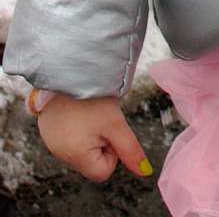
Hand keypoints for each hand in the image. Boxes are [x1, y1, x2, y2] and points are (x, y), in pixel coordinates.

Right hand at [37, 94, 152, 182]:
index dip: (112, 152)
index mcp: (75, 157)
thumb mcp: (116, 124)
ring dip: (90, 135)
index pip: (103, 172)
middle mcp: (60, 154)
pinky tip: (78, 112)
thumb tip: (144, 171)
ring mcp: (52, 142)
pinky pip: (70, 138)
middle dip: (100, 142)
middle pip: (92, 161)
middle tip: (99, 120)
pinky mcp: (48, 130)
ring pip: (82, 149)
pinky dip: (78, 128)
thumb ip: (130, 150)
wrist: (70, 71)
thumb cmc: (93, 98)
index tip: (109, 130)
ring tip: (88, 113)